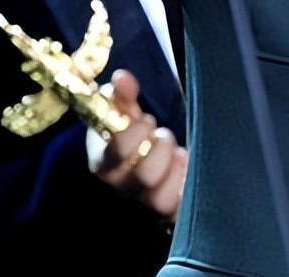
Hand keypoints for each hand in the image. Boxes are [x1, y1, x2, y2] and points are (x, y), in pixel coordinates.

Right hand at [93, 69, 188, 219]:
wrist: (138, 159)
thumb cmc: (128, 133)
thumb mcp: (123, 113)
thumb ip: (122, 95)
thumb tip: (122, 78)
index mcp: (104, 163)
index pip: (116, 153)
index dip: (134, 132)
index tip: (145, 119)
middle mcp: (122, 188)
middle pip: (143, 176)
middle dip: (159, 148)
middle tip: (162, 133)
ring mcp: (143, 203)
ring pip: (159, 198)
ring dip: (172, 167)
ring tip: (175, 150)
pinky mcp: (166, 210)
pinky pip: (177, 208)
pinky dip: (184, 183)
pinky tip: (184, 162)